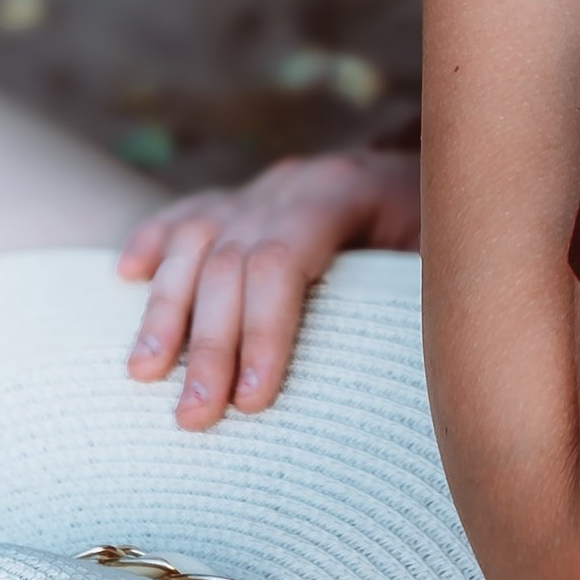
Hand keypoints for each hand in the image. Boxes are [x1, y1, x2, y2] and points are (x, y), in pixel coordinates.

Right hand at [119, 146, 422, 426]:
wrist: (452, 162)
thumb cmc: (453, 227)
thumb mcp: (452, 249)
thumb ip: (421, 290)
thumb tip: (408, 362)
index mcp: (343, 189)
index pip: (283, 261)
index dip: (262, 332)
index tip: (252, 401)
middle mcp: (293, 182)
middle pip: (231, 261)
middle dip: (209, 346)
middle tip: (195, 417)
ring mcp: (264, 187)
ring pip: (197, 242)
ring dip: (166, 310)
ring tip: (144, 375)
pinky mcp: (247, 196)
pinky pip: (189, 213)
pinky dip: (154, 242)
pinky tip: (126, 275)